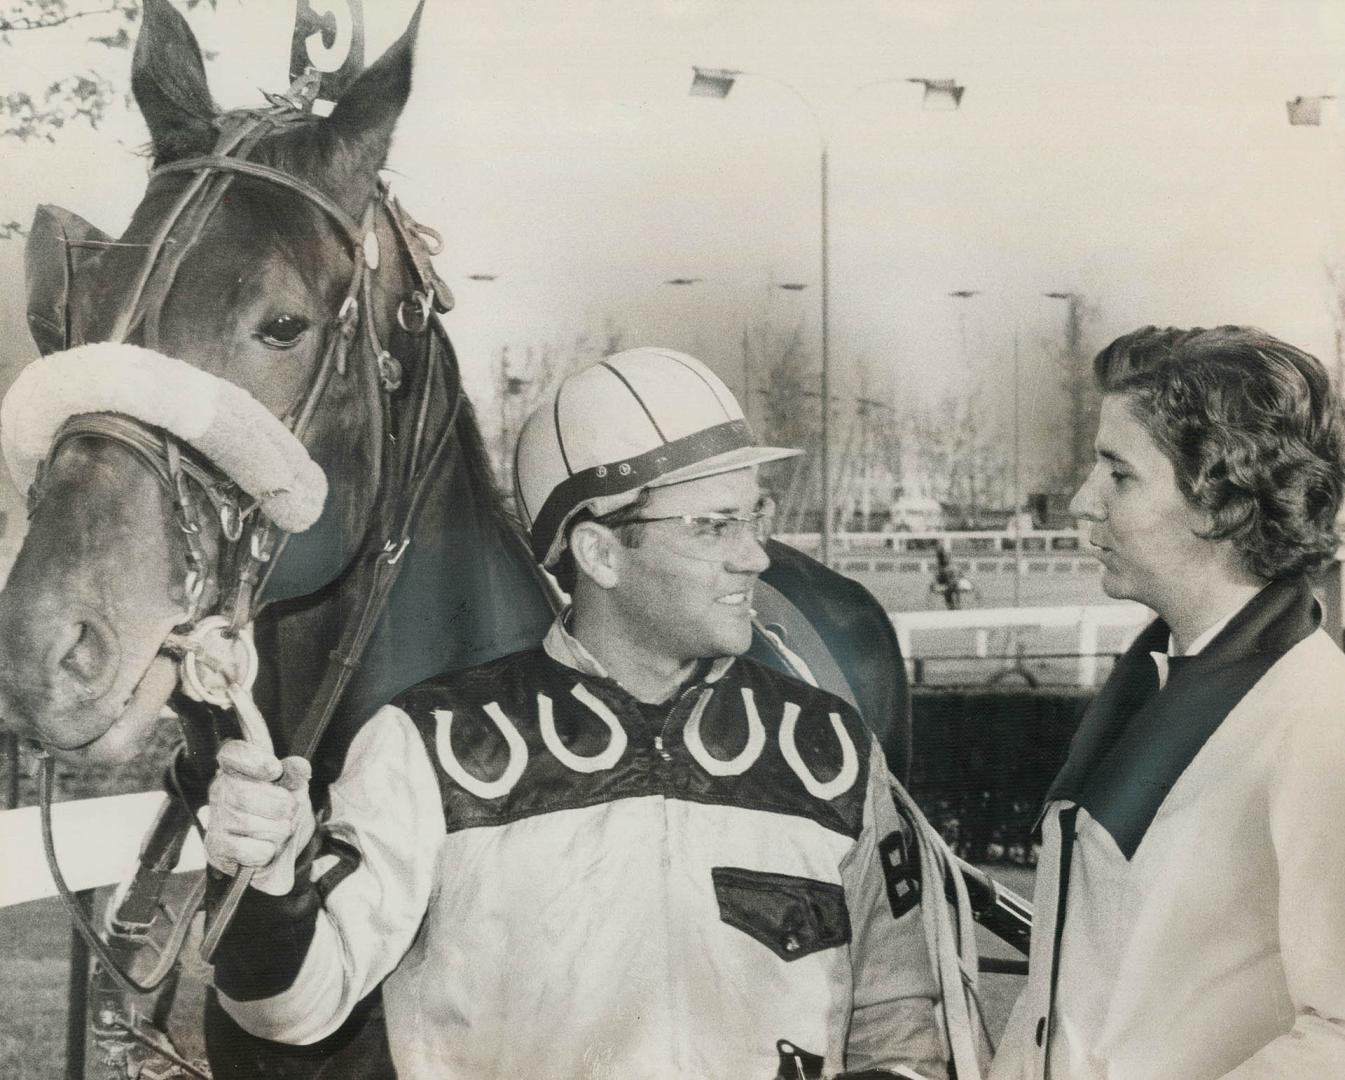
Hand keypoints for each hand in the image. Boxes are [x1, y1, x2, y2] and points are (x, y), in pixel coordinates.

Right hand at [206, 739, 315, 895]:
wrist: (275, 849)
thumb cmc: (280, 811)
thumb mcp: (293, 788)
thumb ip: (296, 775)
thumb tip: (299, 766)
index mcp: (238, 768)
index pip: (232, 753)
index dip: (253, 759)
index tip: (274, 769)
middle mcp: (221, 790)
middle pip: (247, 794)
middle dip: (280, 806)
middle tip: (289, 812)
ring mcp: (216, 819)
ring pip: (249, 824)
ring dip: (277, 831)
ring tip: (278, 830)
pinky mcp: (217, 847)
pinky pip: (250, 850)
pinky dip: (267, 851)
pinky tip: (265, 847)